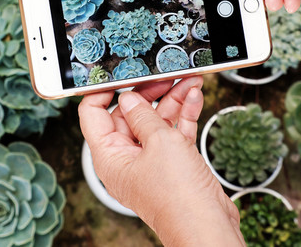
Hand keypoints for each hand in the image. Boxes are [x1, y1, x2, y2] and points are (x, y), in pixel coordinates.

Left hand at [79, 78, 244, 246]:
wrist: (207, 225)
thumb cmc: (178, 196)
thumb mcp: (158, 142)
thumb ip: (142, 115)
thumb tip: (128, 99)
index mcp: (109, 156)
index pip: (93, 115)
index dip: (103, 91)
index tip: (118, 75)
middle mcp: (126, 159)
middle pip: (129, 114)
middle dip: (149, 92)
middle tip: (164, 76)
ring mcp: (150, 162)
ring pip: (155, 121)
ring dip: (172, 100)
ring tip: (188, 81)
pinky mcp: (171, 164)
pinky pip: (172, 133)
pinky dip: (183, 116)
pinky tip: (193, 98)